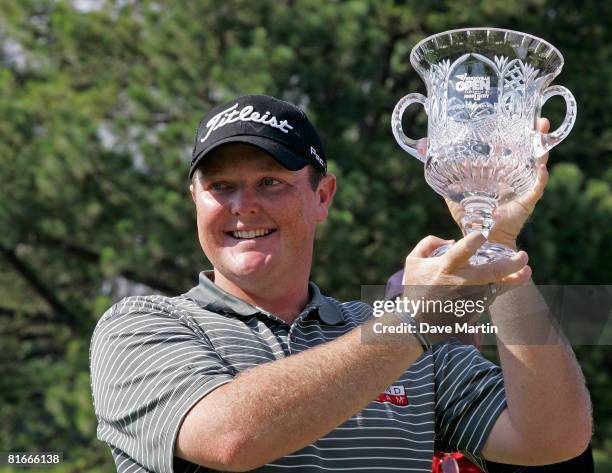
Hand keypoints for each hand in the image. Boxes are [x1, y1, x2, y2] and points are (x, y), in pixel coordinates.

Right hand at [401, 233, 530, 325]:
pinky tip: (510, 281)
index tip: (483, 235)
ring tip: (525, 271)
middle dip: (512, 263)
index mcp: (445, 267)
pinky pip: (493, 296)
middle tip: (523, 255)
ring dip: (515, 279)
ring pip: (499, 287)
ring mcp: (471, 297)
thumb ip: (429, 243)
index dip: (476, 239)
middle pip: (493, 271)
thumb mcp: (412, 261)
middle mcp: (462, 282)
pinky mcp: (475, 309)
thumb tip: (451, 240)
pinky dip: (502, 288)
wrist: (416, 323)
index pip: (464, 250)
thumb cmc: (414, 289)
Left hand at [442, 118, 550, 248]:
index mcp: (498, 171)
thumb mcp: (452, 190)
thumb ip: (441, 172)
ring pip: (536, 164)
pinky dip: (540, 179)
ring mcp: (521, 188)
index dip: (513, 131)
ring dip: (542, 149)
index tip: (514, 114)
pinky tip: (541, 168)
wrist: (480, 237)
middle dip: (534, 134)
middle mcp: (513, 176)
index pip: (508, 147)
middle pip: (527, 151)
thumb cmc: (469, 214)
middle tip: (538, 118)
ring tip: (543, 133)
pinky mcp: (526, 202)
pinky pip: (536, 189)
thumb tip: (422, 149)